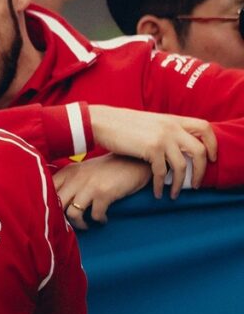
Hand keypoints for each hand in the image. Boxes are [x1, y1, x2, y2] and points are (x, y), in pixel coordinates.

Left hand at [53, 154, 149, 229]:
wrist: (134, 161)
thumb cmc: (108, 169)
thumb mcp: (84, 170)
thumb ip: (70, 181)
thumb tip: (57, 201)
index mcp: (68, 171)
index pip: (47, 189)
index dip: (48, 203)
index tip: (53, 213)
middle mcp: (76, 178)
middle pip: (57, 204)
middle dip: (61, 218)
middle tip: (69, 224)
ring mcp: (89, 186)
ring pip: (73, 213)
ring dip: (79, 224)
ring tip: (86, 225)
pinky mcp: (104, 194)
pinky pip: (94, 215)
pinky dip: (98, 220)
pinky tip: (102, 219)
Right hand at [88, 105, 214, 197]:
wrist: (101, 121)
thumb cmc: (120, 124)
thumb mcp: (149, 122)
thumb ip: (164, 130)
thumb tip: (174, 146)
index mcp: (173, 119)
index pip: (205, 128)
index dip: (213, 144)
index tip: (211, 158)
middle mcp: (171, 127)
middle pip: (200, 150)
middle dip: (201, 170)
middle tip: (196, 184)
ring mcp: (162, 137)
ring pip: (182, 165)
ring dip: (179, 183)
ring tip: (174, 194)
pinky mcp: (151, 148)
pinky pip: (162, 171)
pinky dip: (160, 185)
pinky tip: (157, 192)